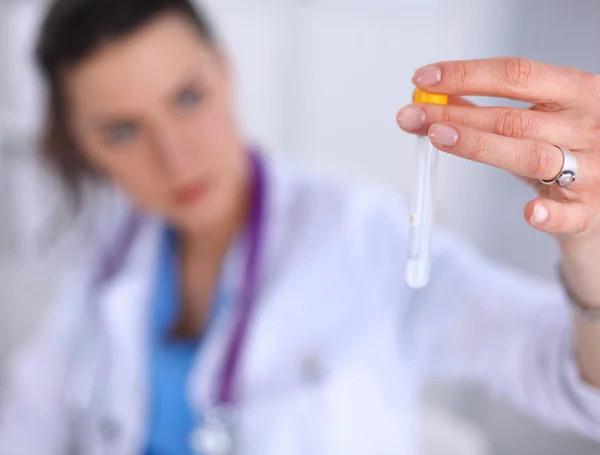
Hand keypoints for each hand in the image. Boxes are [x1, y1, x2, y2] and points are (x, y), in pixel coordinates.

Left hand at [396, 57, 599, 239]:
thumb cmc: (569, 152)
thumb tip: (438, 98)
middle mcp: (588, 127)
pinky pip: (570, 215)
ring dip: (479, 146)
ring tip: (437, 137)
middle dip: (455, 114)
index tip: (425, 78)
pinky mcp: (591, 212)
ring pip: (530, 157)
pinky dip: (550, 214)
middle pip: (513, 118)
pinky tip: (530, 212)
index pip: (517, 75)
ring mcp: (593, 170)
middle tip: (411, 114)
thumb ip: (492, 111)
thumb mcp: (538, 122)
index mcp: (577, 93)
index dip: (467, 75)